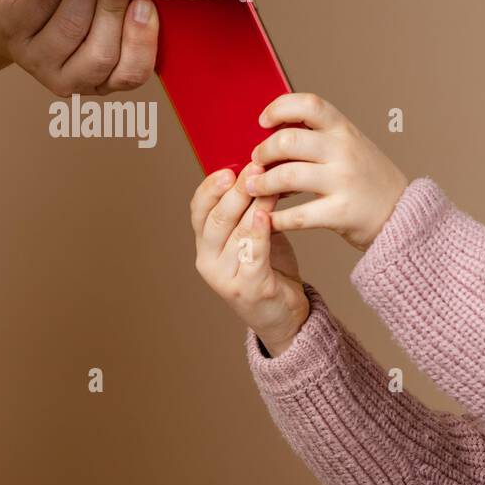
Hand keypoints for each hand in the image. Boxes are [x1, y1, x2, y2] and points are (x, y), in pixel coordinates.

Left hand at [0, 0, 156, 95]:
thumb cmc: (61, 8)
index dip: (142, 42)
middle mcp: (68, 80)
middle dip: (115, 11)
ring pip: (72, 27)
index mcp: (100, 82)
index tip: (149, 5)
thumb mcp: (102, 20)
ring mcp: (35, 60)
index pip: (131, 75)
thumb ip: (130, 14)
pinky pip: (43, 3)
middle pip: (101, 55)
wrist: (0, 6)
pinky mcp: (10, 31)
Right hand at [192, 160, 309, 357]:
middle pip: (216, 219)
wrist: (285, 316)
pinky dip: (259, 233)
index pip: (198, 210)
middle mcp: (209, 261)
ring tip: (268, 184)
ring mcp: (226, 277)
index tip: (228, 168)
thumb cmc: (270, 270)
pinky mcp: (249, 289)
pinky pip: (252, 255)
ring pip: (236, 233)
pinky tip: (266, 215)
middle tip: (254, 169)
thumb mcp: (254, 236)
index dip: (211, 187)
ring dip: (253, 205)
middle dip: (235, 191)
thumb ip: (250, 211)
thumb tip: (258, 171)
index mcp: (206, 245)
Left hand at [244, 93, 409, 251]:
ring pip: (287, 176)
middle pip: (288, 141)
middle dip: (263, 151)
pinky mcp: (341, 213)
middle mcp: (344, 152)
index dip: (279, 108)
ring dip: (262, 183)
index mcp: (345, 131)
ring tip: (254, 187)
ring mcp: (343, 182)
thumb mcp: (353, 145)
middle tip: (256, 161)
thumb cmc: (371, 180)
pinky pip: (298, 215)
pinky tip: (269, 218)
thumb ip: (321, 136)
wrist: (403, 214)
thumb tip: (276, 130)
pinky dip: (276, 218)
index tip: (264, 121)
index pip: (308, 105)